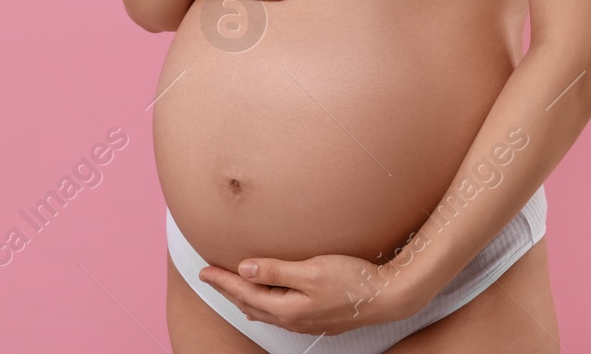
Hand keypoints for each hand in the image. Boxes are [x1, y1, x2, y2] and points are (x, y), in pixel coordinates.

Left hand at [197, 251, 423, 334]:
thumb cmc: (353, 280)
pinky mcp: (316, 318)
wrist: (387, 298)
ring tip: (227, 289)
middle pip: (250, 303)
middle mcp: (293, 319)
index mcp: (288, 308)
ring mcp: (305, 321)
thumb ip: (277, 270)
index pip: (245, 292)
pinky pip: (278, 313)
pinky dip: (261, 305)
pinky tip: (261, 305)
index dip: (222, 280)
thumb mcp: (312, 270)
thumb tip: (244, 268)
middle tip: (206, 276)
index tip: (203, 269)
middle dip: (227, 289)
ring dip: (243, 298)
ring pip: (263, 310)